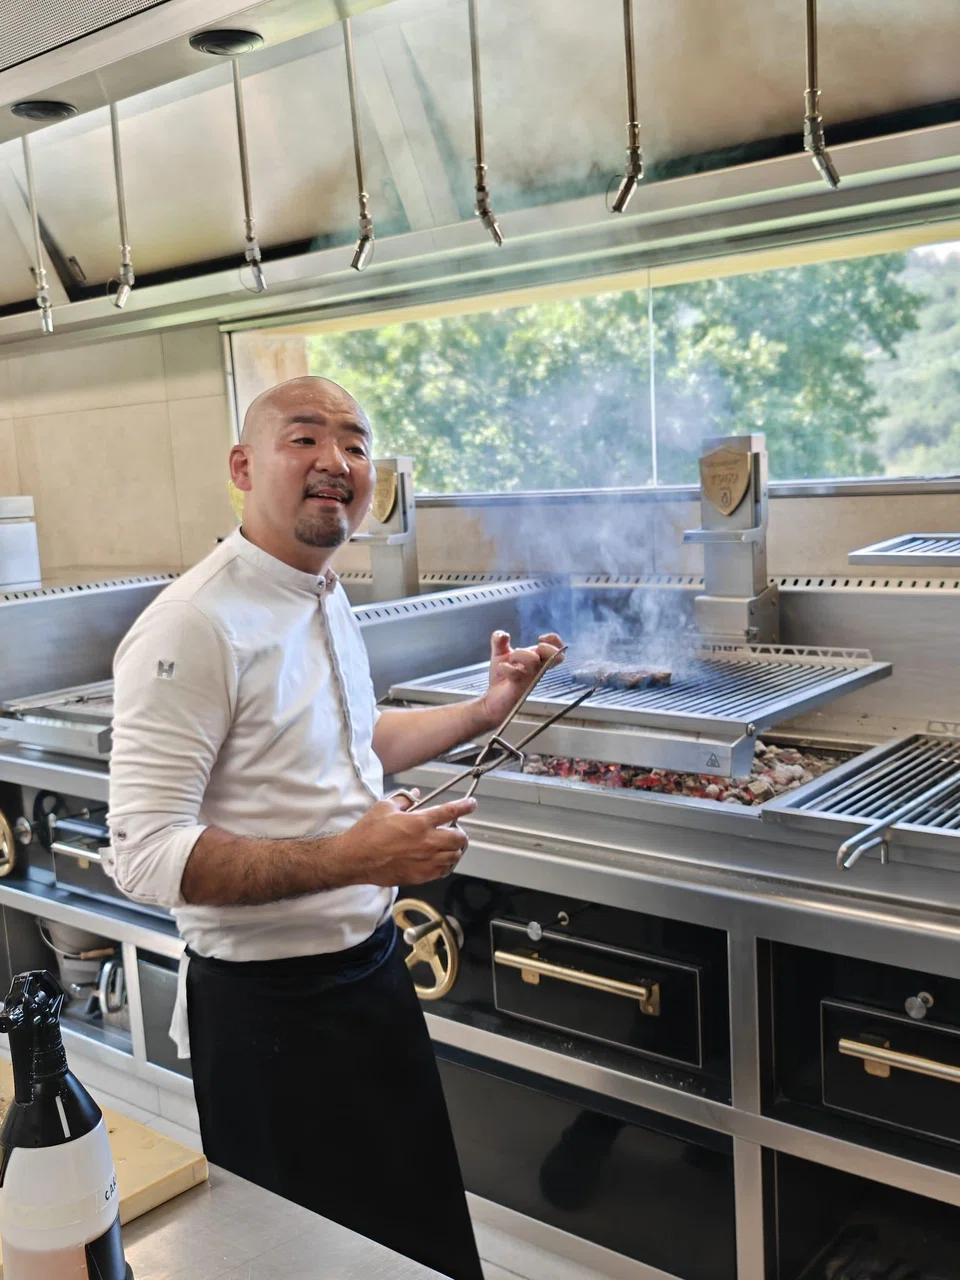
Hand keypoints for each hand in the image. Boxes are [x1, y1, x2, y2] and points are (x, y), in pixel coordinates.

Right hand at [338, 792, 476, 885]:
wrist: (356, 859)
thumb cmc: (367, 833)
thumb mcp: (384, 807)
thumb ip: (404, 799)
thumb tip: (415, 795)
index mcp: (419, 822)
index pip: (450, 811)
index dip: (465, 806)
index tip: (471, 804)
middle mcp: (426, 842)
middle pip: (459, 838)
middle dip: (461, 833)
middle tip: (456, 830)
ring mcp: (425, 861)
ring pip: (454, 856)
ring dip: (456, 849)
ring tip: (450, 846)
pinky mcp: (420, 876)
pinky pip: (443, 871)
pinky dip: (447, 864)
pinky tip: (441, 860)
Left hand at [477, 630, 564, 728]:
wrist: (492, 701)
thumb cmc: (502, 680)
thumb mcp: (500, 655)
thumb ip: (500, 642)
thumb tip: (502, 634)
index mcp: (537, 660)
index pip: (559, 649)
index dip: (554, 640)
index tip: (540, 639)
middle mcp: (537, 670)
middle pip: (556, 656)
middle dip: (545, 648)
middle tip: (532, 650)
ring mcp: (530, 679)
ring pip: (532, 659)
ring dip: (518, 654)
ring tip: (510, 661)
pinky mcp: (519, 688)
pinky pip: (515, 674)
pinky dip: (504, 667)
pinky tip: (501, 669)